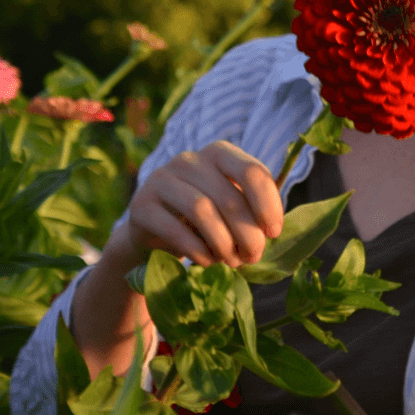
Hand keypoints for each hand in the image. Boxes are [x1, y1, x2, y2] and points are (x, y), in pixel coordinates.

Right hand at [119, 140, 282, 269]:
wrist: (154, 230)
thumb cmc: (204, 218)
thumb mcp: (230, 206)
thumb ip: (253, 209)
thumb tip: (272, 231)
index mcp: (218, 153)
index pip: (252, 172)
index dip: (269, 206)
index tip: (273, 233)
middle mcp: (189, 160)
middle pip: (229, 197)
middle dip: (247, 234)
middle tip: (253, 256)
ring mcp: (161, 179)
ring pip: (202, 211)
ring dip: (224, 244)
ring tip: (231, 261)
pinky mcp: (141, 205)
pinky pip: (176, 230)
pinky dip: (198, 252)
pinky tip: (207, 262)